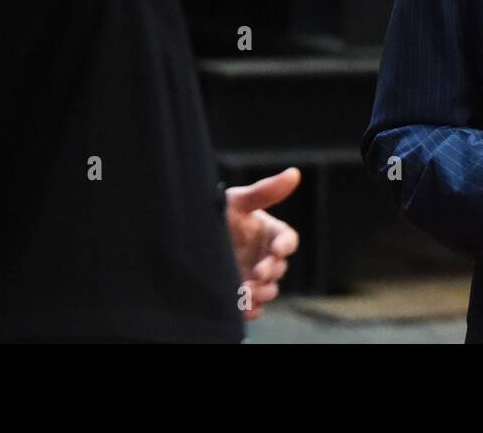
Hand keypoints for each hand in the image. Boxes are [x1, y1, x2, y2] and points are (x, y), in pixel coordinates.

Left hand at [225, 167, 301, 320]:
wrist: (188, 238)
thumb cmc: (218, 213)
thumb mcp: (238, 201)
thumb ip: (265, 191)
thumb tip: (294, 173)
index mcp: (269, 233)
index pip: (287, 240)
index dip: (285, 246)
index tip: (276, 249)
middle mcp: (265, 256)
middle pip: (280, 268)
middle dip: (271, 271)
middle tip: (258, 272)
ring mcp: (255, 277)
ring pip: (269, 289)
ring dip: (262, 291)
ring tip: (247, 291)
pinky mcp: (243, 294)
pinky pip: (254, 306)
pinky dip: (251, 308)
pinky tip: (243, 308)